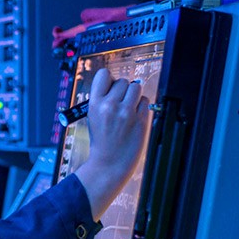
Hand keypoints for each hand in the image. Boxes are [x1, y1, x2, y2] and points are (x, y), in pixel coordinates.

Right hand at [74, 68, 151, 220]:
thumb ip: (102, 100)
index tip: (111, 87)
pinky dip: (142, 107)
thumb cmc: (101, 141)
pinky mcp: (140, 120)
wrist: (109, 164)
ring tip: (129, 108)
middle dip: (123, 90)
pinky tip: (135, 117)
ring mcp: (126, 112)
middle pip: (123, 81)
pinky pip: (145, 101)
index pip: (104, 74)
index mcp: (94, 104)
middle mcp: (110, 105)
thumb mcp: (92, 117)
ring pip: (136, 88)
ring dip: (134, 96)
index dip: (109, 79)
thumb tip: (116, 83)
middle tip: (120, 104)